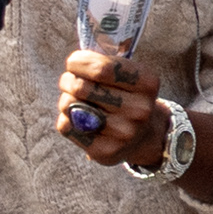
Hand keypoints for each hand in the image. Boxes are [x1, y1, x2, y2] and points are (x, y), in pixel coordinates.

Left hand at [55, 50, 162, 169]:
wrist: (142, 135)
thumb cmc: (126, 96)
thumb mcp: (127, 74)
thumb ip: (103, 64)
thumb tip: (74, 62)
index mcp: (147, 83)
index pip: (102, 68)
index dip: (79, 62)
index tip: (72, 62)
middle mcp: (139, 110)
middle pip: (82, 87)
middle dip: (68, 79)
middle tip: (68, 80)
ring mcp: (123, 133)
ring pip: (70, 105)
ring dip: (65, 98)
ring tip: (75, 100)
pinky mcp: (104, 151)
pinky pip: (66, 126)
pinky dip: (65, 118)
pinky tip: (77, 118)